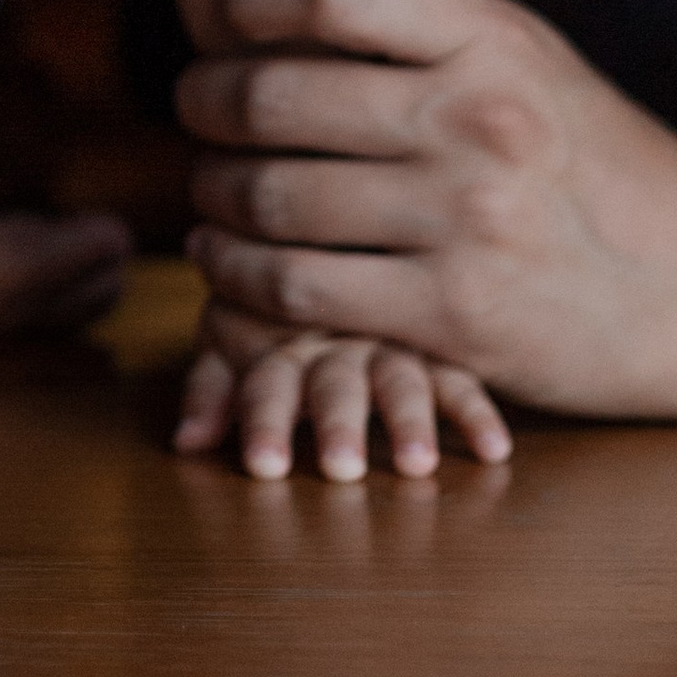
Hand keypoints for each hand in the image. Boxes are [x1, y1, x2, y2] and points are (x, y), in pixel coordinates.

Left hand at [172, 327, 511, 480]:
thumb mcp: (243, 328)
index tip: (263, 467)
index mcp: (284, 327)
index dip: (262, 420)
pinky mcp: (442, 336)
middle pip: (334, 379)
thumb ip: (213, 382)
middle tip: (338, 467)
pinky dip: (475, 411)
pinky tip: (492, 449)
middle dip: (333, 423)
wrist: (371, 210)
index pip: (269, 379)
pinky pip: (462, 372)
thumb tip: (184, 442)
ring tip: (416, 465)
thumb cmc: (285, 296)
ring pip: (400, 375)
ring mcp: (394, 330)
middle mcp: (339, 329)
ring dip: (406, 420)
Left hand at [180, 0, 676, 419]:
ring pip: (271, 201)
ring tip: (208, 194)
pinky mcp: (451, 316)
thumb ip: (419, 26)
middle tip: (193, 112)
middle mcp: (474, 122)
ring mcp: (462, 222)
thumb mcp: (528, 58)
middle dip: (206, 105)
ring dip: (212, 199)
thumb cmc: (590, 158)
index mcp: (491, 41)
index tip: (225, 14)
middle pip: (273, 98)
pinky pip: (297, 293)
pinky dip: (238, 280)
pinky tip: (225, 265)